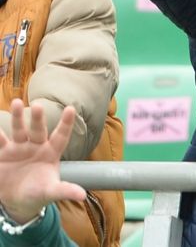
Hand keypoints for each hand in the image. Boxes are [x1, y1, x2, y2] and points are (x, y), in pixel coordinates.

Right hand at [0, 100, 84, 223]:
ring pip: (18, 130)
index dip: (66, 124)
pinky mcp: (2, 154)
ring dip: (17, 117)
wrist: (17, 199)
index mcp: (51, 152)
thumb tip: (82, 196)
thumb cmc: (39, 192)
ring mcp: (18, 148)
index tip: (72, 109)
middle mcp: (36, 146)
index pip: (61, 136)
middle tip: (38, 105)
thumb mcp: (51, 191)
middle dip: (37, 118)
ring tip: (17, 102)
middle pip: (38, 130)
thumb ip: (64, 190)